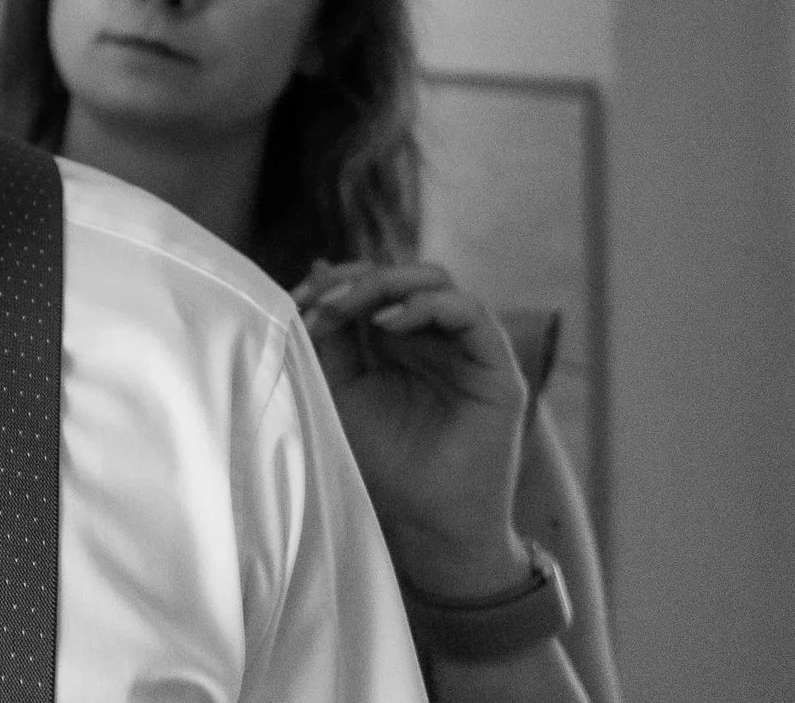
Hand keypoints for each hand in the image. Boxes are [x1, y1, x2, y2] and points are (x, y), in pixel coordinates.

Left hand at [294, 259, 530, 598]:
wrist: (427, 523)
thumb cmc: (385, 463)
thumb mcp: (341, 389)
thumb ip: (331, 336)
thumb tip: (316, 271)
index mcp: (401, 341)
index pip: (373, 285)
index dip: (335, 284)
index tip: (296, 300)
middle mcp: (437, 338)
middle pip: (402, 275)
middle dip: (355, 278)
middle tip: (319, 300)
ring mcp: (469, 349)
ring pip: (436, 281)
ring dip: (386, 283)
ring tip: (347, 306)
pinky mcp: (498, 368)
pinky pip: (472, 312)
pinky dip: (427, 305)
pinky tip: (388, 323)